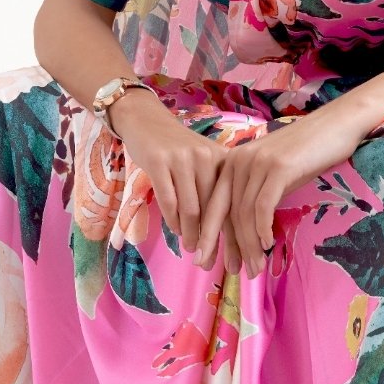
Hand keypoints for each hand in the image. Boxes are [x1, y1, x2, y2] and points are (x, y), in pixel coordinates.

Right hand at [111, 88, 239, 261]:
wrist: (146, 120)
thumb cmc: (177, 148)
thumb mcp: (203, 162)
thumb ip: (215, 188)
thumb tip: (228, 230)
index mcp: (222, 159)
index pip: (233, 202)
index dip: (236, 234)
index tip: (238, 259)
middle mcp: (206, 157)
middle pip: (214, 209)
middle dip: (214, 240)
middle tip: (211, 263)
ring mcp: (182, 159)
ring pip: (191, 208)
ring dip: (192, 233)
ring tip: (192, 250)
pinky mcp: (159, 162)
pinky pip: (168, 200)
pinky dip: (173, 220)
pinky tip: (175, 232)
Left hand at [196, 101, 367, 278]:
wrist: (336, 125)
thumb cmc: (307, 152)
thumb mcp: (273, 173)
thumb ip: (255, 193)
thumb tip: (246, 231)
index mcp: (232, 162)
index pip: (215, 204)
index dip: (211, 235)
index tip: (207, 260)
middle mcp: (239, 160)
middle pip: (225, 211)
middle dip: (226, 245)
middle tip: (231, 271)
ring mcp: (258, 162)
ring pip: (244, 212)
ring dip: (249, 245)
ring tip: (255, 267)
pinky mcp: (278, 167)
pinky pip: (263, 205)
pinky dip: (262, 228)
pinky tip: (267, 244)